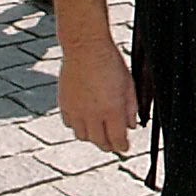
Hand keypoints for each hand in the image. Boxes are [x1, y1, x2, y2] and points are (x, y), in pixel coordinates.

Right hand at [58, 37, 137, 153]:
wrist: (85, 48)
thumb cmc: (110, 62)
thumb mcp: (128, 84)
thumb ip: (131, 108)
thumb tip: (131, 126)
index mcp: (111, 110)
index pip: (117, 140)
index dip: (122, 147)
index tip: (125, 148)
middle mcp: (92, 114)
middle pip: (99, 142)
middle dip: (108, 146)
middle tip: (113, 145)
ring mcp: (76, 111)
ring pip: (83, 136)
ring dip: (92, 137)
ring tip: (99, 132)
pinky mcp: (63, 104)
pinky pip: (69, 124)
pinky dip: (77, 126)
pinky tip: (84, 120)